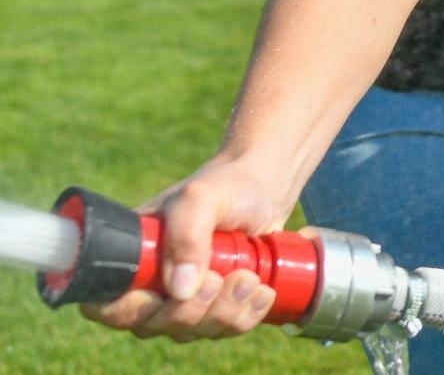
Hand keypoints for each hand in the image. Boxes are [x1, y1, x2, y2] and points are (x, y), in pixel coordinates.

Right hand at [79, 156, 291, 339]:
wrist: (264, 189)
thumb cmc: (225, 187)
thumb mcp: (201, 198)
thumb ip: (186, 234)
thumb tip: (180, 291)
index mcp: (131, 257)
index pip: (105, 303)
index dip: (129, 311)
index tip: (168, 292)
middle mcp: (151, 283)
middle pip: (152, 325)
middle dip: (191, 310)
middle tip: (222, 276)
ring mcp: (184, 297)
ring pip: (190, 331)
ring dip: (224, 311)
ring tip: (251, 277)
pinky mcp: (217, 305)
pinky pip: (222, 329)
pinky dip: (245, 316)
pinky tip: (263, 292)